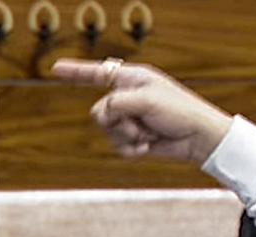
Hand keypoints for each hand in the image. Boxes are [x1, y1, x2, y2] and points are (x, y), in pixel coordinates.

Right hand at [51, 58, 232, 164]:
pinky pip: (119, 146)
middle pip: (99, 111)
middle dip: (118, 120)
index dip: (75, 72)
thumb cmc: (180, 112)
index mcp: (132, 80)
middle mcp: (129, 99)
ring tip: (149, 135)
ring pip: (107, 131)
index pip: (98, 73)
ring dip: (128, 135)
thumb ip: (116, 103)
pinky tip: (148, 146)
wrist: (201, 138)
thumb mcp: (146, 100)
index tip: (55, 69)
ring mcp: (132, 120)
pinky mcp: (137, 140)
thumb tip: (102, 116)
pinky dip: (132, 148)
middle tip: (139, 122)